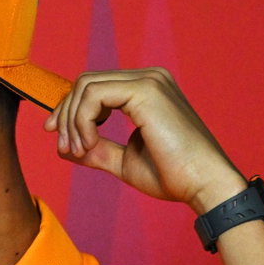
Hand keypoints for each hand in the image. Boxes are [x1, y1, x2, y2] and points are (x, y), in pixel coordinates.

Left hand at [44, 67, 246, 213]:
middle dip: (65, 114)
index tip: (58, 137)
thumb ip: (96, 149)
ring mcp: (149, 81)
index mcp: (146, 90)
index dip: (69, 109)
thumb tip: (65, 147)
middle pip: (85, 82)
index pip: (94, 87)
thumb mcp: (123, 160)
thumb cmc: (173, 176)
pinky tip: (90, 145)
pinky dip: (82, 121)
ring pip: (85, 86)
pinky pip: (93, 95)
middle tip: (64, 147)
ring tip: (80, 150)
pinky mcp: (146, 90)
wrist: (204, 186)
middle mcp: (148, 78)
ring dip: (72, 121)